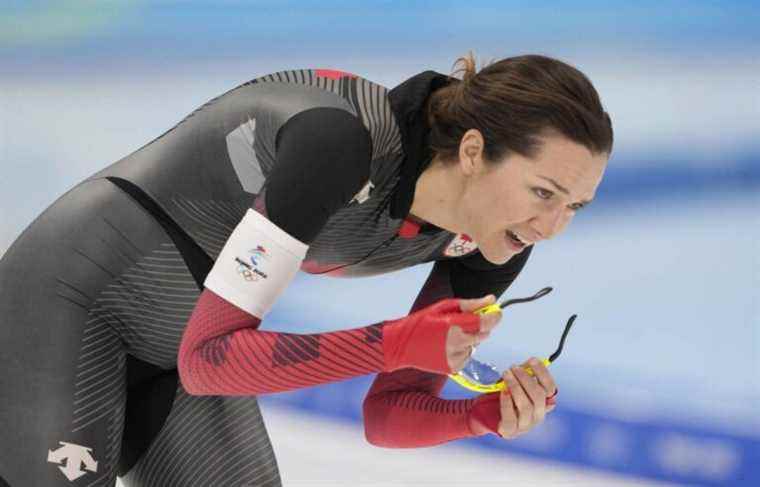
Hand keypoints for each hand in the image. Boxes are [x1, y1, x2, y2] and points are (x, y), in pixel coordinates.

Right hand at [382, 295, 500, 373]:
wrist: (401, 346)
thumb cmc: (421, 323)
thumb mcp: (443, 307)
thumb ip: (469, 304)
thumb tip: (492, 299)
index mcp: (452, 325)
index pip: (484, 322)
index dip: (494, 317)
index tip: (497, 312)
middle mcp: (455, 343)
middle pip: (483, 334)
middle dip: (481, 327)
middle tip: (466, 322)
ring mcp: (454, 357)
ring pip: (475, 346)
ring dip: (469, 340)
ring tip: (450, 336)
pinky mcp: (453, 368)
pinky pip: (467, 356)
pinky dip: (462, 351)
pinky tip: (447, 347)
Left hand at [497, 357, 557, 438]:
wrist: (487, 414)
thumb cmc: (507, 397)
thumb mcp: (517, 384)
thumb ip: (524, 375)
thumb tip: (530, 362)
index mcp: (543, 403)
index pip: (550, 389)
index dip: (543, 373)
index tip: (532, 360)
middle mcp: (537, 415)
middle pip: (538, 396)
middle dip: (526, 379)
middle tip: (513, 367)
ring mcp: (525, 425)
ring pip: (526, 406)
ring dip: (516, 387)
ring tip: (506, 374)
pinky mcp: (510, 431)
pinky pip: (511, 418)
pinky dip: (507, 403)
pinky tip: (503, 391)